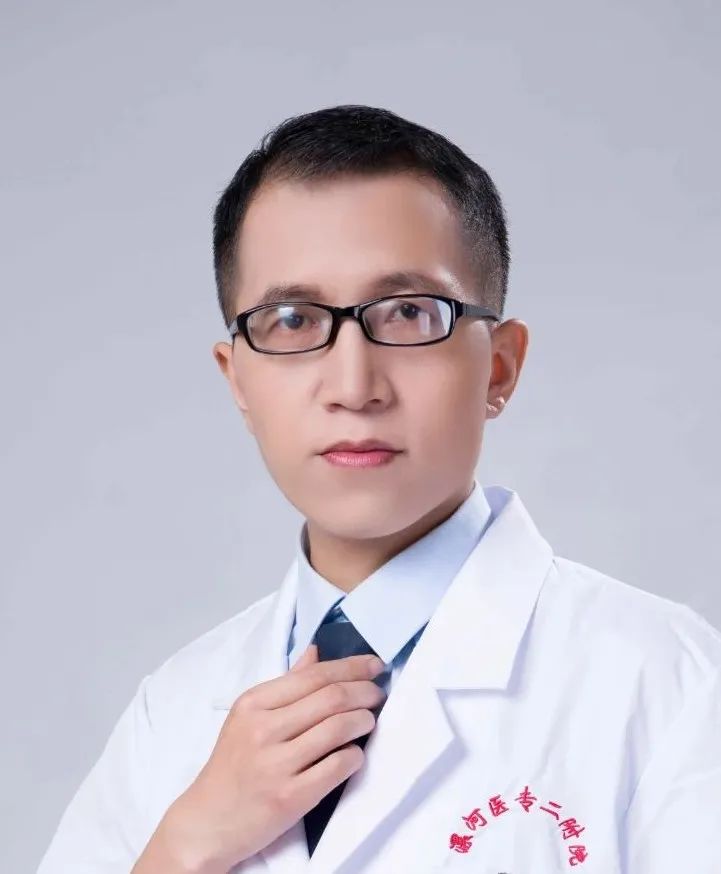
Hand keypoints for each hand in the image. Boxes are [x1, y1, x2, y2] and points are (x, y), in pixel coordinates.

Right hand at [150, 645, 386, 872]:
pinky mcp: (290, 798)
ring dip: (364, 720)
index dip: (351, 667)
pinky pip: (337, 767)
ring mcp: (276, 764)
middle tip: (377, 694)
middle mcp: (263, 730)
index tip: (373, 665)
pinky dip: (354, 756)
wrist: (207, 823)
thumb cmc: (232, 766)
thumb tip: (315, 653)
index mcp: (253, 703)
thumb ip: (286, 685)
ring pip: (338, 728)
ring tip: (369, 721)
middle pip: (331, 697)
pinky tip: (354, 754)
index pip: (313, 675)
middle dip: (364, 691)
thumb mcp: (248, 717)